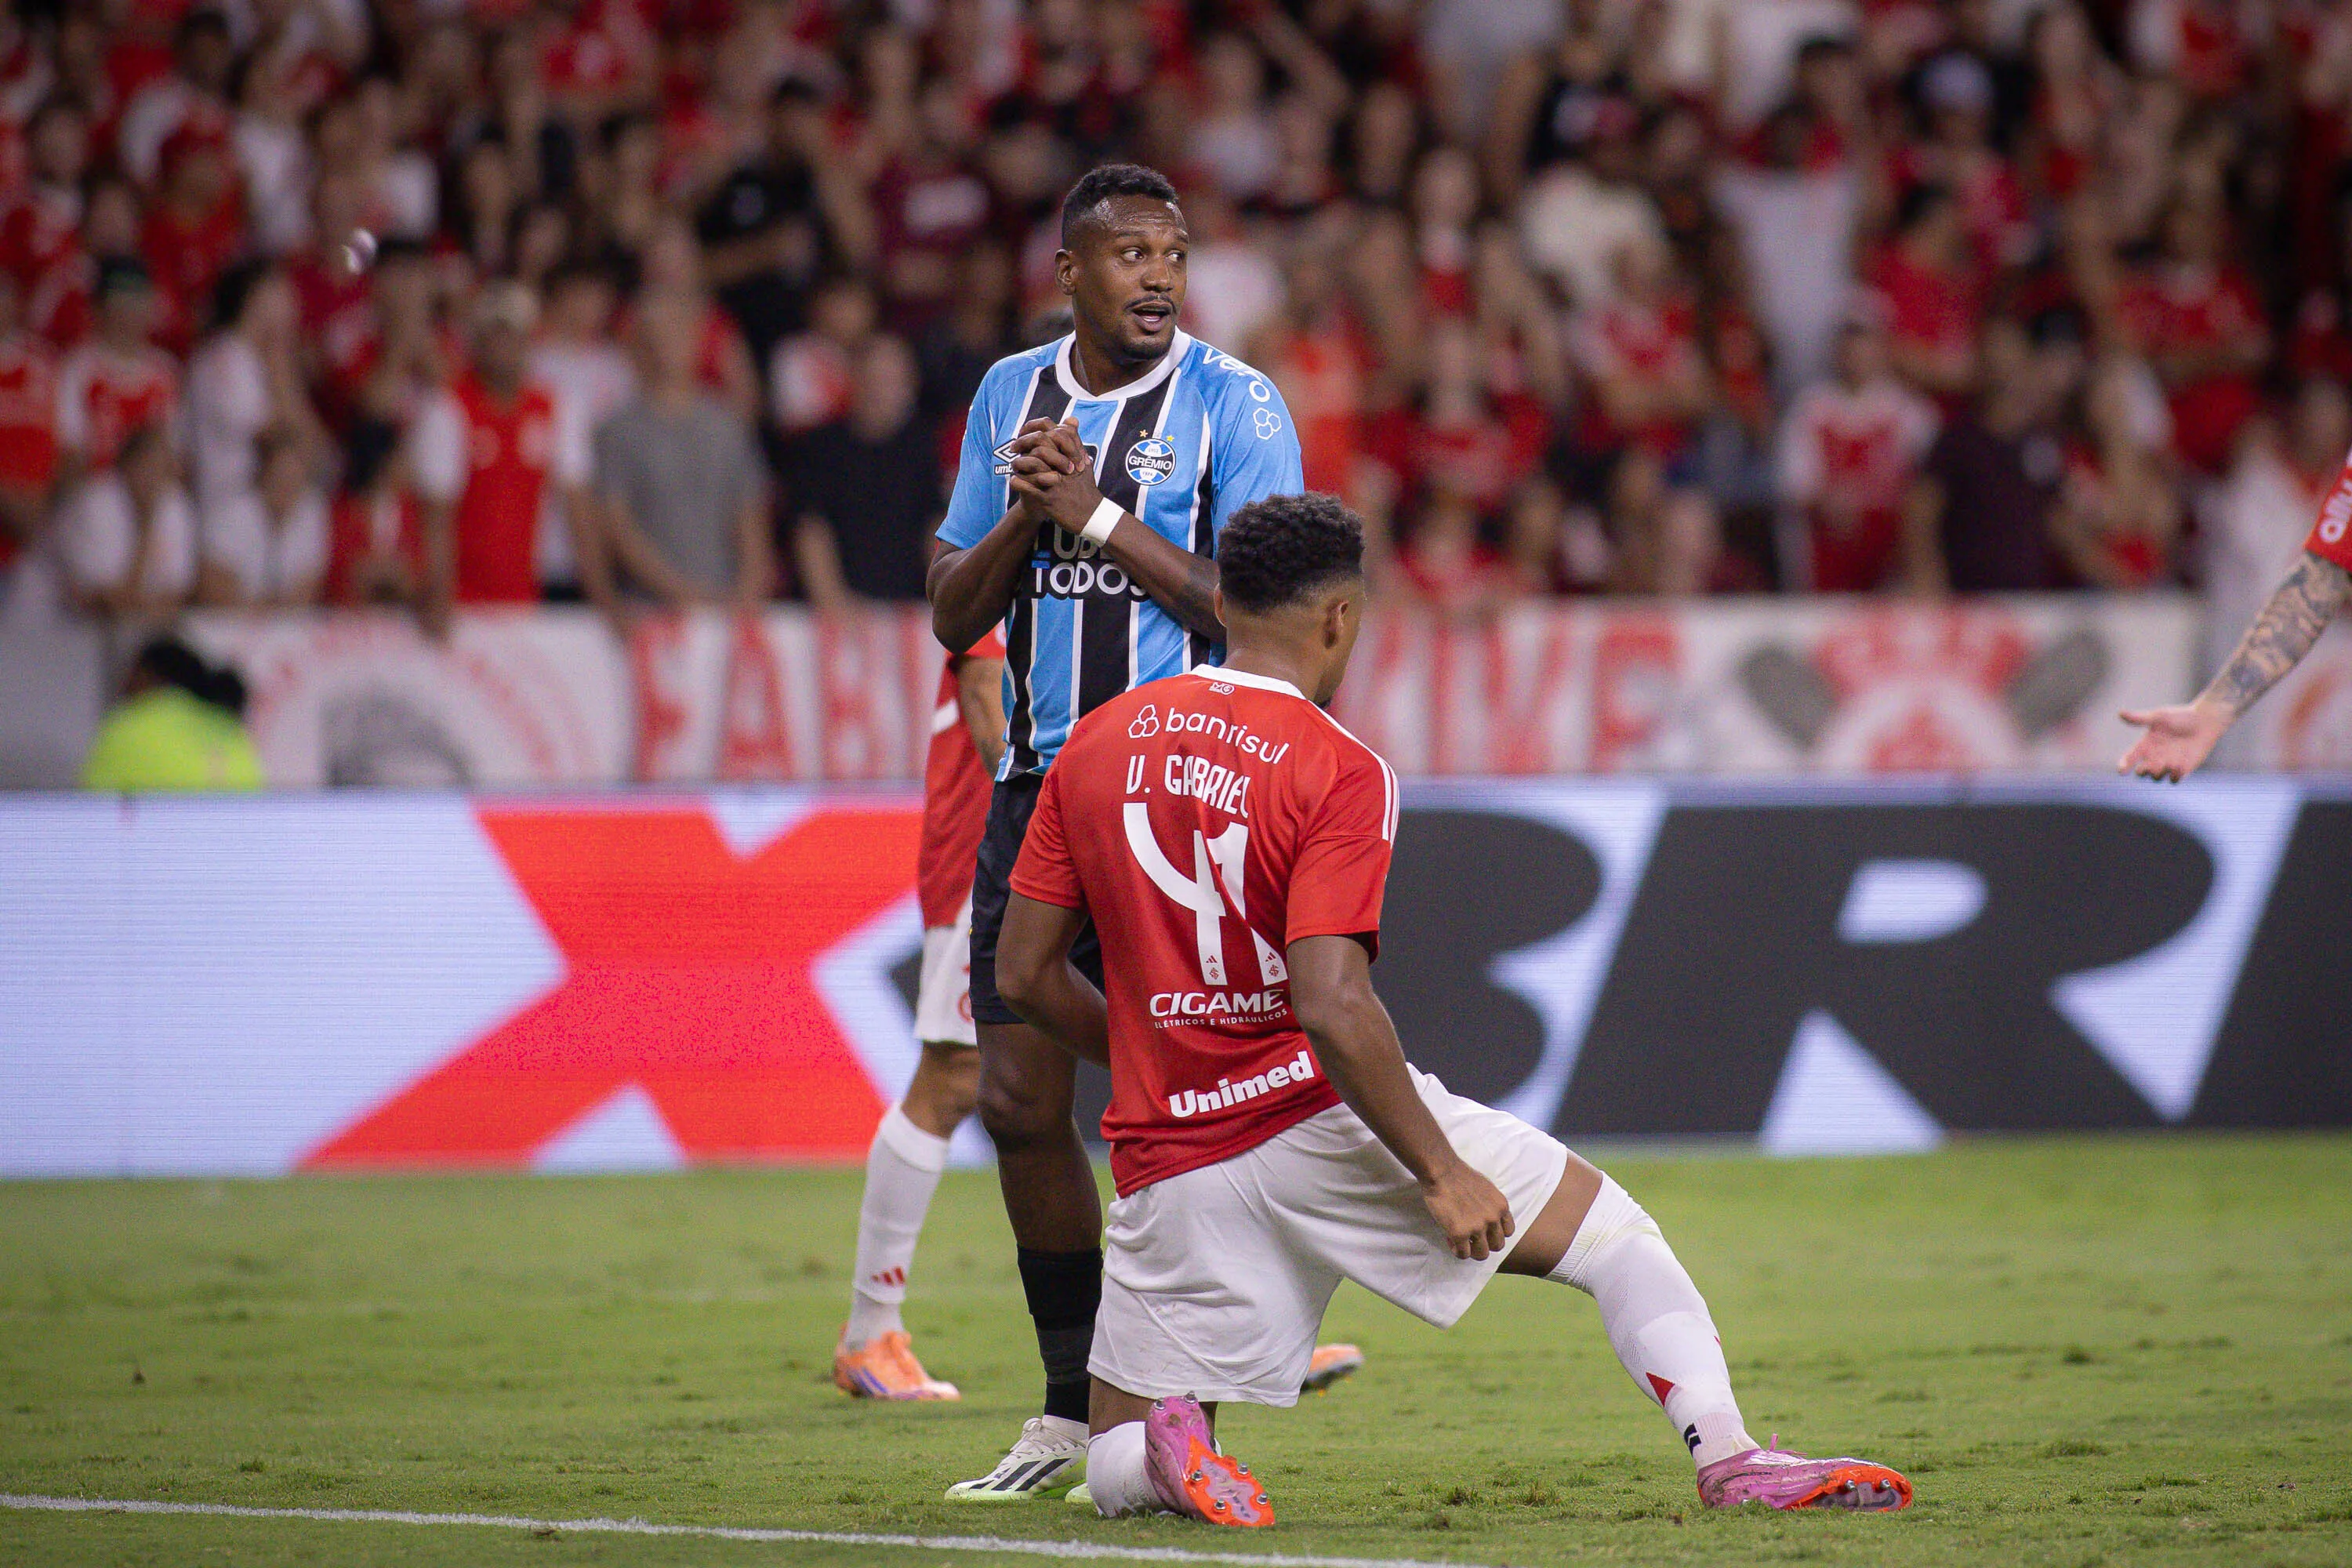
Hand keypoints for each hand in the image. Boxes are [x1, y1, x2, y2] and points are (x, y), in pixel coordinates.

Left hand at [1007, 414, 1106, 533]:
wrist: (1091, 516)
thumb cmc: (1085, 489)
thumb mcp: (1084, 463)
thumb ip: (1075, 441)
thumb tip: (1070, 419)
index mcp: (1073, 456)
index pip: (1056, 432)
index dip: (1038, 428)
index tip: (1025, 432)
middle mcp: (1064, 466)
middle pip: (1041, 443)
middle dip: (1023, 442)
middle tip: (1013, 447)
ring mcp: (1055, 482)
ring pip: (1030, 463)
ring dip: (1019, 462)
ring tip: (1015, 465)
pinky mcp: (1048, 499)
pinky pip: (1026, 486)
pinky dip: (1017, 482)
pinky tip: (1015, 480)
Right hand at [1420, 1160, 1514, 1261]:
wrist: (1442, 1171)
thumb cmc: (1460, 1175)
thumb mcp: (1487, 1188)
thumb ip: (1491, 1205)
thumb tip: (1486, 1217)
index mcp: (1501, 1206)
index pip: (1508, 1232)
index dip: (1495, 1233)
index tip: (1484, 1230)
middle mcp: (1493, 1219)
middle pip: (1498, 1245)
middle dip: (1485, 1244)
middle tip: (1472, 1238)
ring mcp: (1477, 1227)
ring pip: (1482, 1254)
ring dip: (1471, 1250)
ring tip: (1460, 1241)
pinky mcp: (1460, 1233)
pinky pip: (1463, 1254)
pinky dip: (1457, 1250)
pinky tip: (1450, 1238)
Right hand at [2118, 700, 2229, 782]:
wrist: (2205, 721)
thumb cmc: (2181, 716)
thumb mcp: (2158, 717)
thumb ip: (2139, 718)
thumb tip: (2120, 713)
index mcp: (2145, 745)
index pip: (2130, 758)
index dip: (2123, 765)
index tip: (2122, 770)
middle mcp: (2154, 757)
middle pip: (2142, 772)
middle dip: (2142, 772)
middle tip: (2145, 768)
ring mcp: (2168, 764)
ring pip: (2156, 778)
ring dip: (2158, 774)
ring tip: (2165, 764)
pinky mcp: (2183, 769)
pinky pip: (2174, 780)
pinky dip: (2174, 776)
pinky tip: (2178, 767)